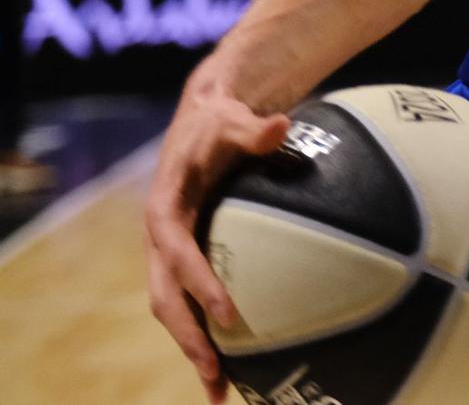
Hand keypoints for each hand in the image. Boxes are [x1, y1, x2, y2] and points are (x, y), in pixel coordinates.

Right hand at [143, 80, 290, 402]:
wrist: (200, 118)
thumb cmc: (219, 121)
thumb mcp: (233, 120)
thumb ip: (255, 129)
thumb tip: (282, 124)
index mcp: (165, 208)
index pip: (178, 252)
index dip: (199, 283)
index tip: (228, 315)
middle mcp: (159, 237)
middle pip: (164, 298)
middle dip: (188, 337)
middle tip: (216, 375)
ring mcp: (167, 251)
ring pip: (170, 309)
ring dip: (192, 348)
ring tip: (220, 389)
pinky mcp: (181, 258)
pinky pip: (185, 302)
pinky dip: (201, 333)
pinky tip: (229, 363)